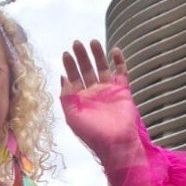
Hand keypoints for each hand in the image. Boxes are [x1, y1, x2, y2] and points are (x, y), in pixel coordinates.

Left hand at [59, 40, 140, 159]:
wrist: (115, 143)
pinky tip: (114, 50)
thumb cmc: (92, 133)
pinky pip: (121, 72)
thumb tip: (62, 77)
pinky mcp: (123, 90)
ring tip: (93, 42)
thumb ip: (65, 96)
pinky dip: (119, 61)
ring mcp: (109, 90)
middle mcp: (94, 93)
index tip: (66, 53)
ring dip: (98, 55)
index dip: (69, 65)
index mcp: (80, 99)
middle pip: (87, 69)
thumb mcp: (72, 116)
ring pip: (103, 68)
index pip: (73, 77)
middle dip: (81, 57)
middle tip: (77, 43)